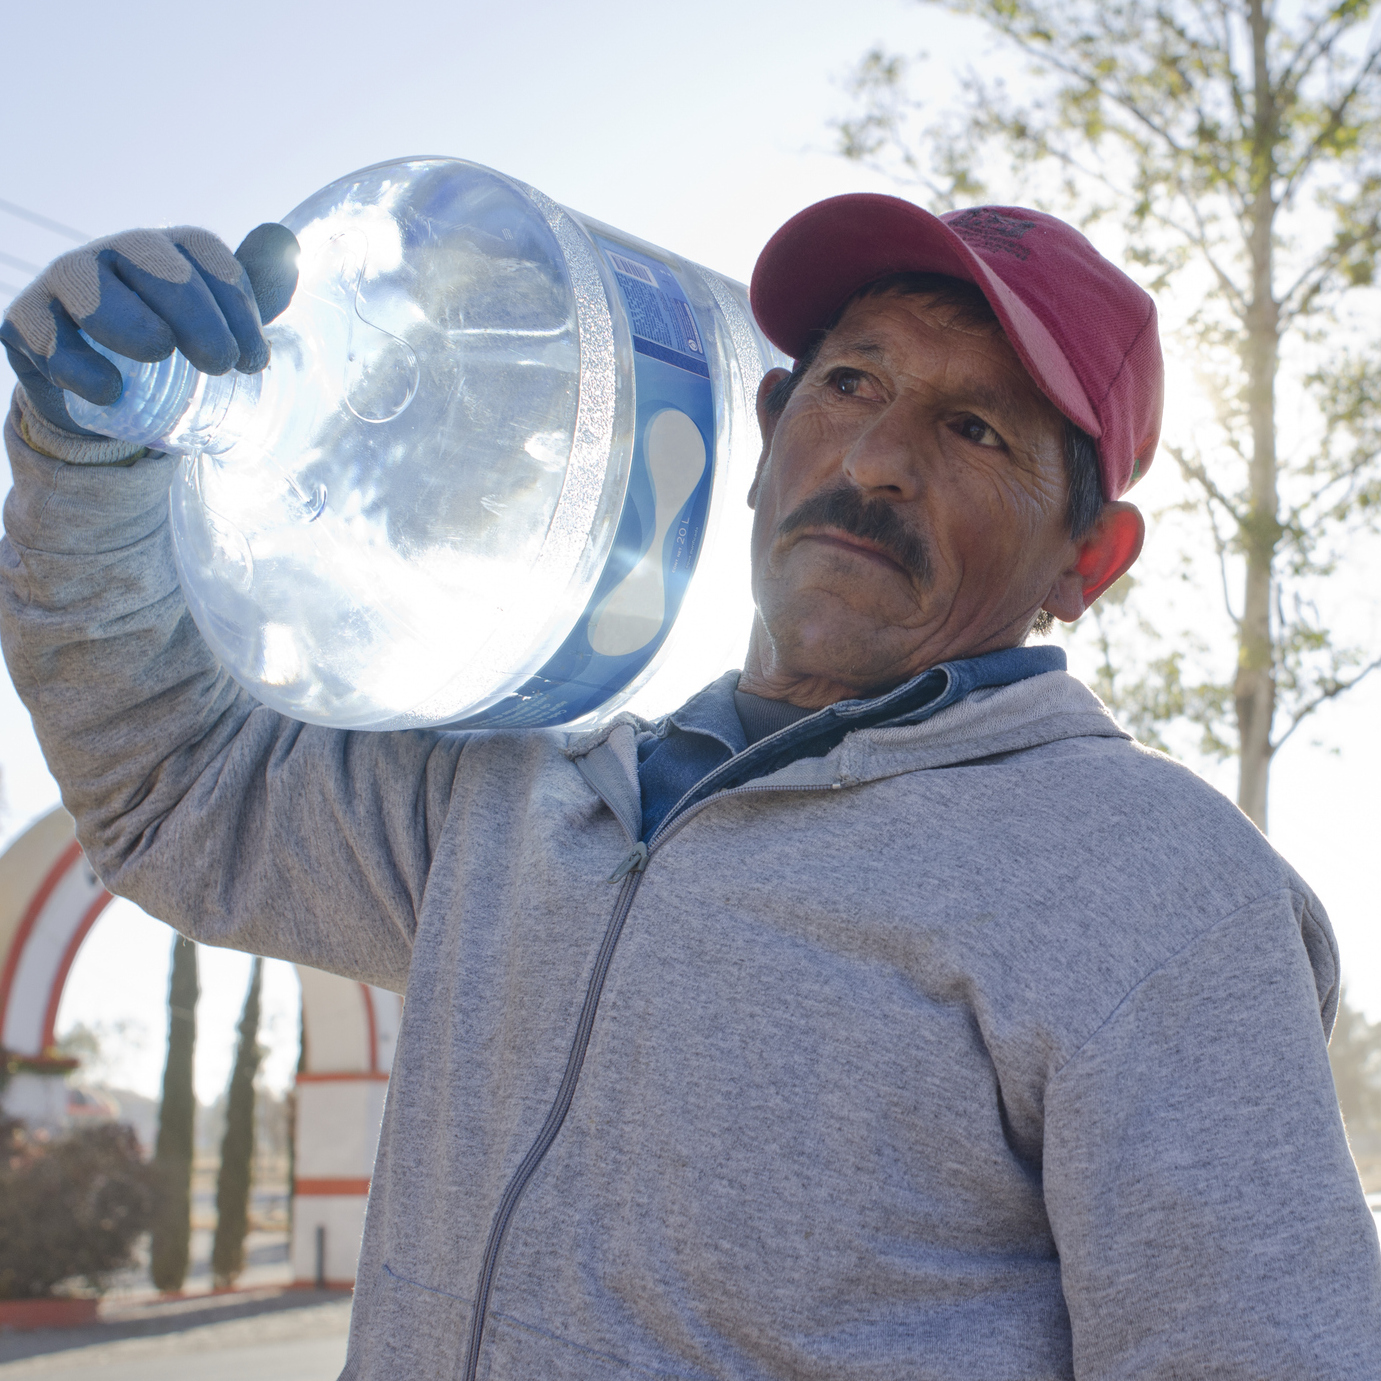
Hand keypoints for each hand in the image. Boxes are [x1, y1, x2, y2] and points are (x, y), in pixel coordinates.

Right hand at [1, 223, 298, 436]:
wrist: (104, 392)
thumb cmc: (173, 348)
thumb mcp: (219, 323)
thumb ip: (255, 289)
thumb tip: (288, 247)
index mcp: (171, 250)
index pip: (207, 256)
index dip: (236, 304)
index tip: (254, 361)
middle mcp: (117, 253)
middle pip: (156, 264)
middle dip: (195, 313)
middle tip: (220, 365)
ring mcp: (67, 281)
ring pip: (89, 284)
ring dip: (129, 320)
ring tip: (160, 354)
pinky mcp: (26, 320)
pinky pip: (45, 334)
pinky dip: (77, 364)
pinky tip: (109, 391)